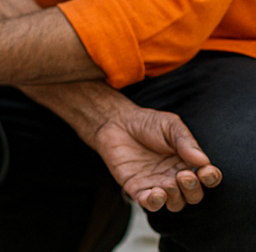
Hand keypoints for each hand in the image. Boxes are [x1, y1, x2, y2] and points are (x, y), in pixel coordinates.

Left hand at [87, 104, 220, 212]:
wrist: (116, 122)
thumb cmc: (146, 124)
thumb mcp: (170, 126)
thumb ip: (185, 142)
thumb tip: (204, 161)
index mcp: (188, 163)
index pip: (207, 178)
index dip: (211, 178)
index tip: (206, 171)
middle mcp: (176, 177)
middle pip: (194, 195)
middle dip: (193, 189)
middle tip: (183, 175)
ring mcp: (157, 185)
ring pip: (175, 203)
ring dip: (176, 198)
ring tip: (169, 184)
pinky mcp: (137, 189)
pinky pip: (150, 204)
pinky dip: (155, 203)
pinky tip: (156, 193)